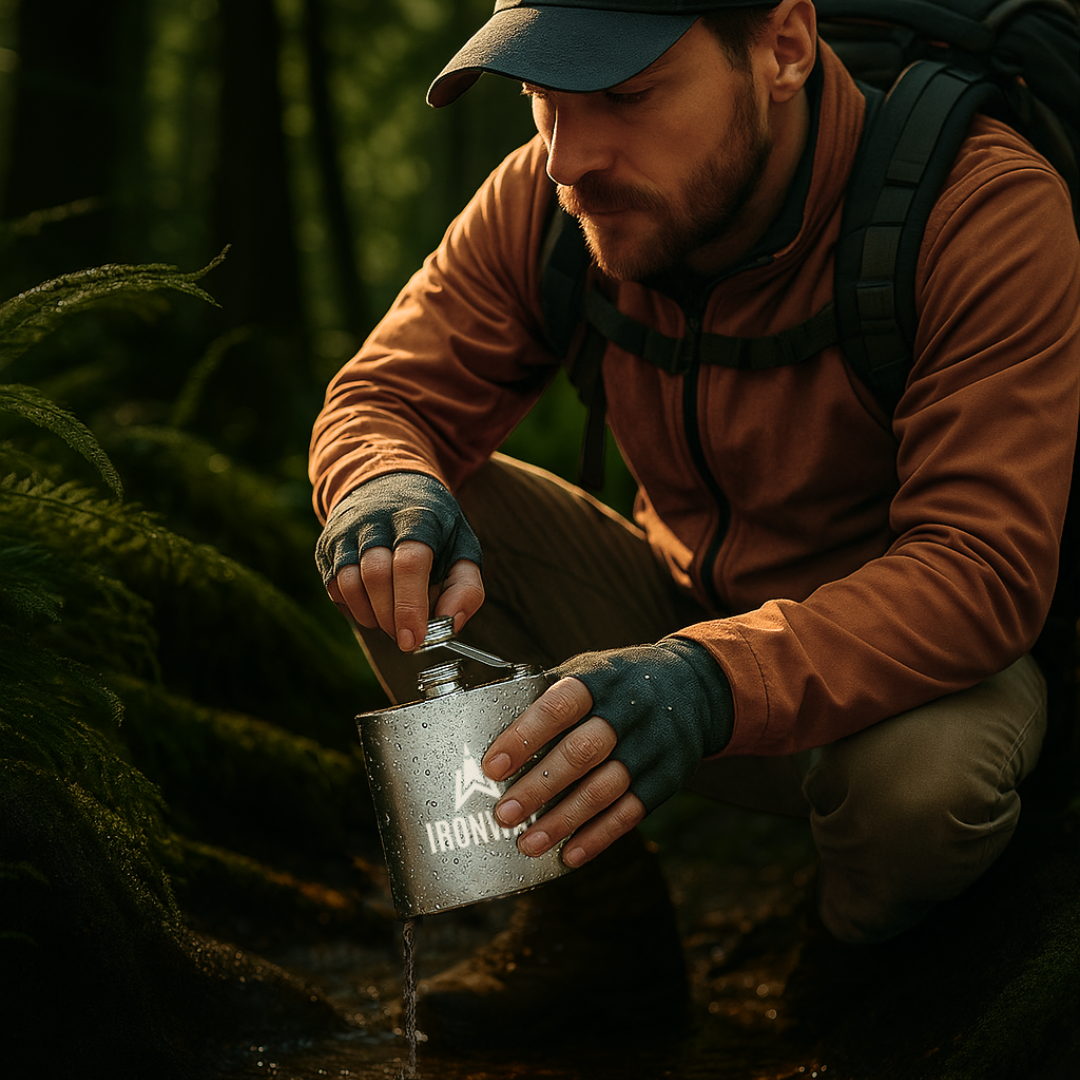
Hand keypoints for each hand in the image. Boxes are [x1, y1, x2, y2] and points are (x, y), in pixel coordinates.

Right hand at [316, 473, 484, 650]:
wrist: (388, 484)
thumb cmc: (433, 526)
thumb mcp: (463, 546)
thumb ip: (466, 588)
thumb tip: (451, 623)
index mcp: (418, 515)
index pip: (409, 563)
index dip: (410, 605)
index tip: (413, 640)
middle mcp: (376, 519)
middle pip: (376, 575)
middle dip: (391, 617)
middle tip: (407, 637)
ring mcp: (347, 530)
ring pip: (349, 582)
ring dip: (371, 615)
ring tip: (392, 621)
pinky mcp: (328, 545)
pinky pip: (334, 586)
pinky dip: (354, 607)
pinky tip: (374, 607)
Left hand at [482, 639, 734, 865]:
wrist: (695, 687)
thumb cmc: (621, 683)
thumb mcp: (591, 670)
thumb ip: (549, 695)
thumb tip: (490, 722)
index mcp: (601, 680)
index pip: (559, 706)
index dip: (525, 735)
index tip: (493, 765)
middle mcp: (628, 712)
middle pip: (582, 752)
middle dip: (539, 786)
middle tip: (504, 813)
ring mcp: (651, 747)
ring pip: (605, 788)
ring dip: (563, 819)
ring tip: (528, 842)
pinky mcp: (666, 779)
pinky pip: (630, 812)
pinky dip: (598, 836)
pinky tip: (570, 854)